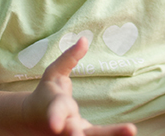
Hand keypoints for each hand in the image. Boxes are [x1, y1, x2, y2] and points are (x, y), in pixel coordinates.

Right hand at [22, 37, 136, 135]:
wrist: (34, 122)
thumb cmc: (45, 94)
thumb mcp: (53, 73)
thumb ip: (69, 58)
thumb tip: (85, 39)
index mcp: (56, 107)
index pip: (56, 111)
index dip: (55, 117)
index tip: (55, 126)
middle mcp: (65, 126)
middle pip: (76, 133)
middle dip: (84, 135)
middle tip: (104, 130)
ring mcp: (73, 135)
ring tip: (130, 131)